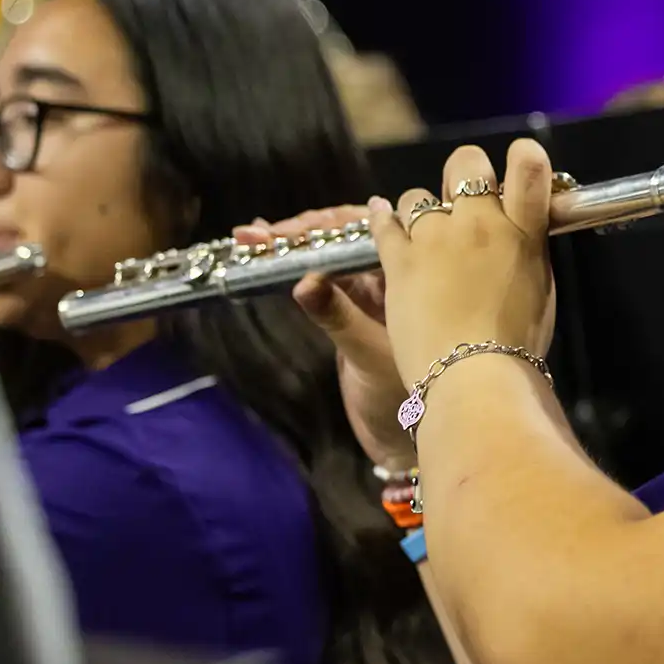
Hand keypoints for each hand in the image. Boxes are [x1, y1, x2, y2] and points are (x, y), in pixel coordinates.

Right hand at [235, 207, 408, 468]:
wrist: (406, 435)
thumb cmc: (404, 394)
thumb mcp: (370, 353)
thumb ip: (338, 317)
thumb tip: (304, 282)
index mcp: (414, 274)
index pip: (369, 233)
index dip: (326, 227)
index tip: (289, 229)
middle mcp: (395, 274)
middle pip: (344, 239)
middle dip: (300, 234)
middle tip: (256, 235)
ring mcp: (372, 291)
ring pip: (329, 256)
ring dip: (291, 246)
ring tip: (250, 238)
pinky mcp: (353, 310)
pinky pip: (323, 279)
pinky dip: (294, 266)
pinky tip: (264, 255)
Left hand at [374, 138, 558, 387]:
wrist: (475, 377)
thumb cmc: (516, 344)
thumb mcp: (540, 290)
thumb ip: (527, 250)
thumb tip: (518, 229)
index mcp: (524, 233)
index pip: (530, 168)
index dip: (524, 156)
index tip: (519, 163)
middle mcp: (480, 224)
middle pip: (466, 165)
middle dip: (465, 174)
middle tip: (463, 198)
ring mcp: (437, 238)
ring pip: (419, 196)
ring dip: (422, 210)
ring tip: (425, 236)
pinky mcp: (400, 259)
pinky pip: (386, 222)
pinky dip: (383, 217)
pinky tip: (381, 213)